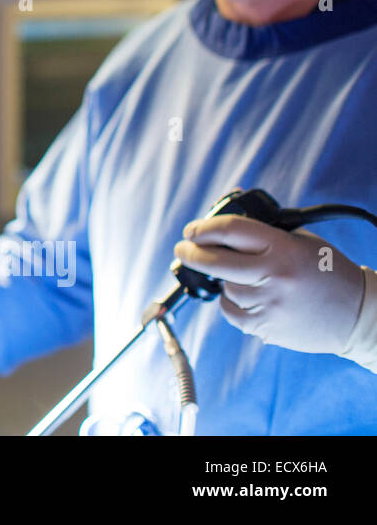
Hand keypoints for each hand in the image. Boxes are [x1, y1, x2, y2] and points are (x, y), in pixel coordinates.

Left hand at [174, 215, 364, 354]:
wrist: (359, 314)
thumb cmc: (329, 272)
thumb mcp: (303, 240)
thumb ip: (265, 230)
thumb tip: (224, 215)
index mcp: (283, 247)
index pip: (230, 230)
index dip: (203, 228)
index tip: (191, 230)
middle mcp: (274, 274)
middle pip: (215, 260)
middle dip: (191, 252)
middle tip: (183, 248)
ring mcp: (269, 303)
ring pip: (225, 286)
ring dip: (223, 279)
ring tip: (238, 276)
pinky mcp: (267, 326)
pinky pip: (231, 312)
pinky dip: (230, 303)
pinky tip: (240, 296)